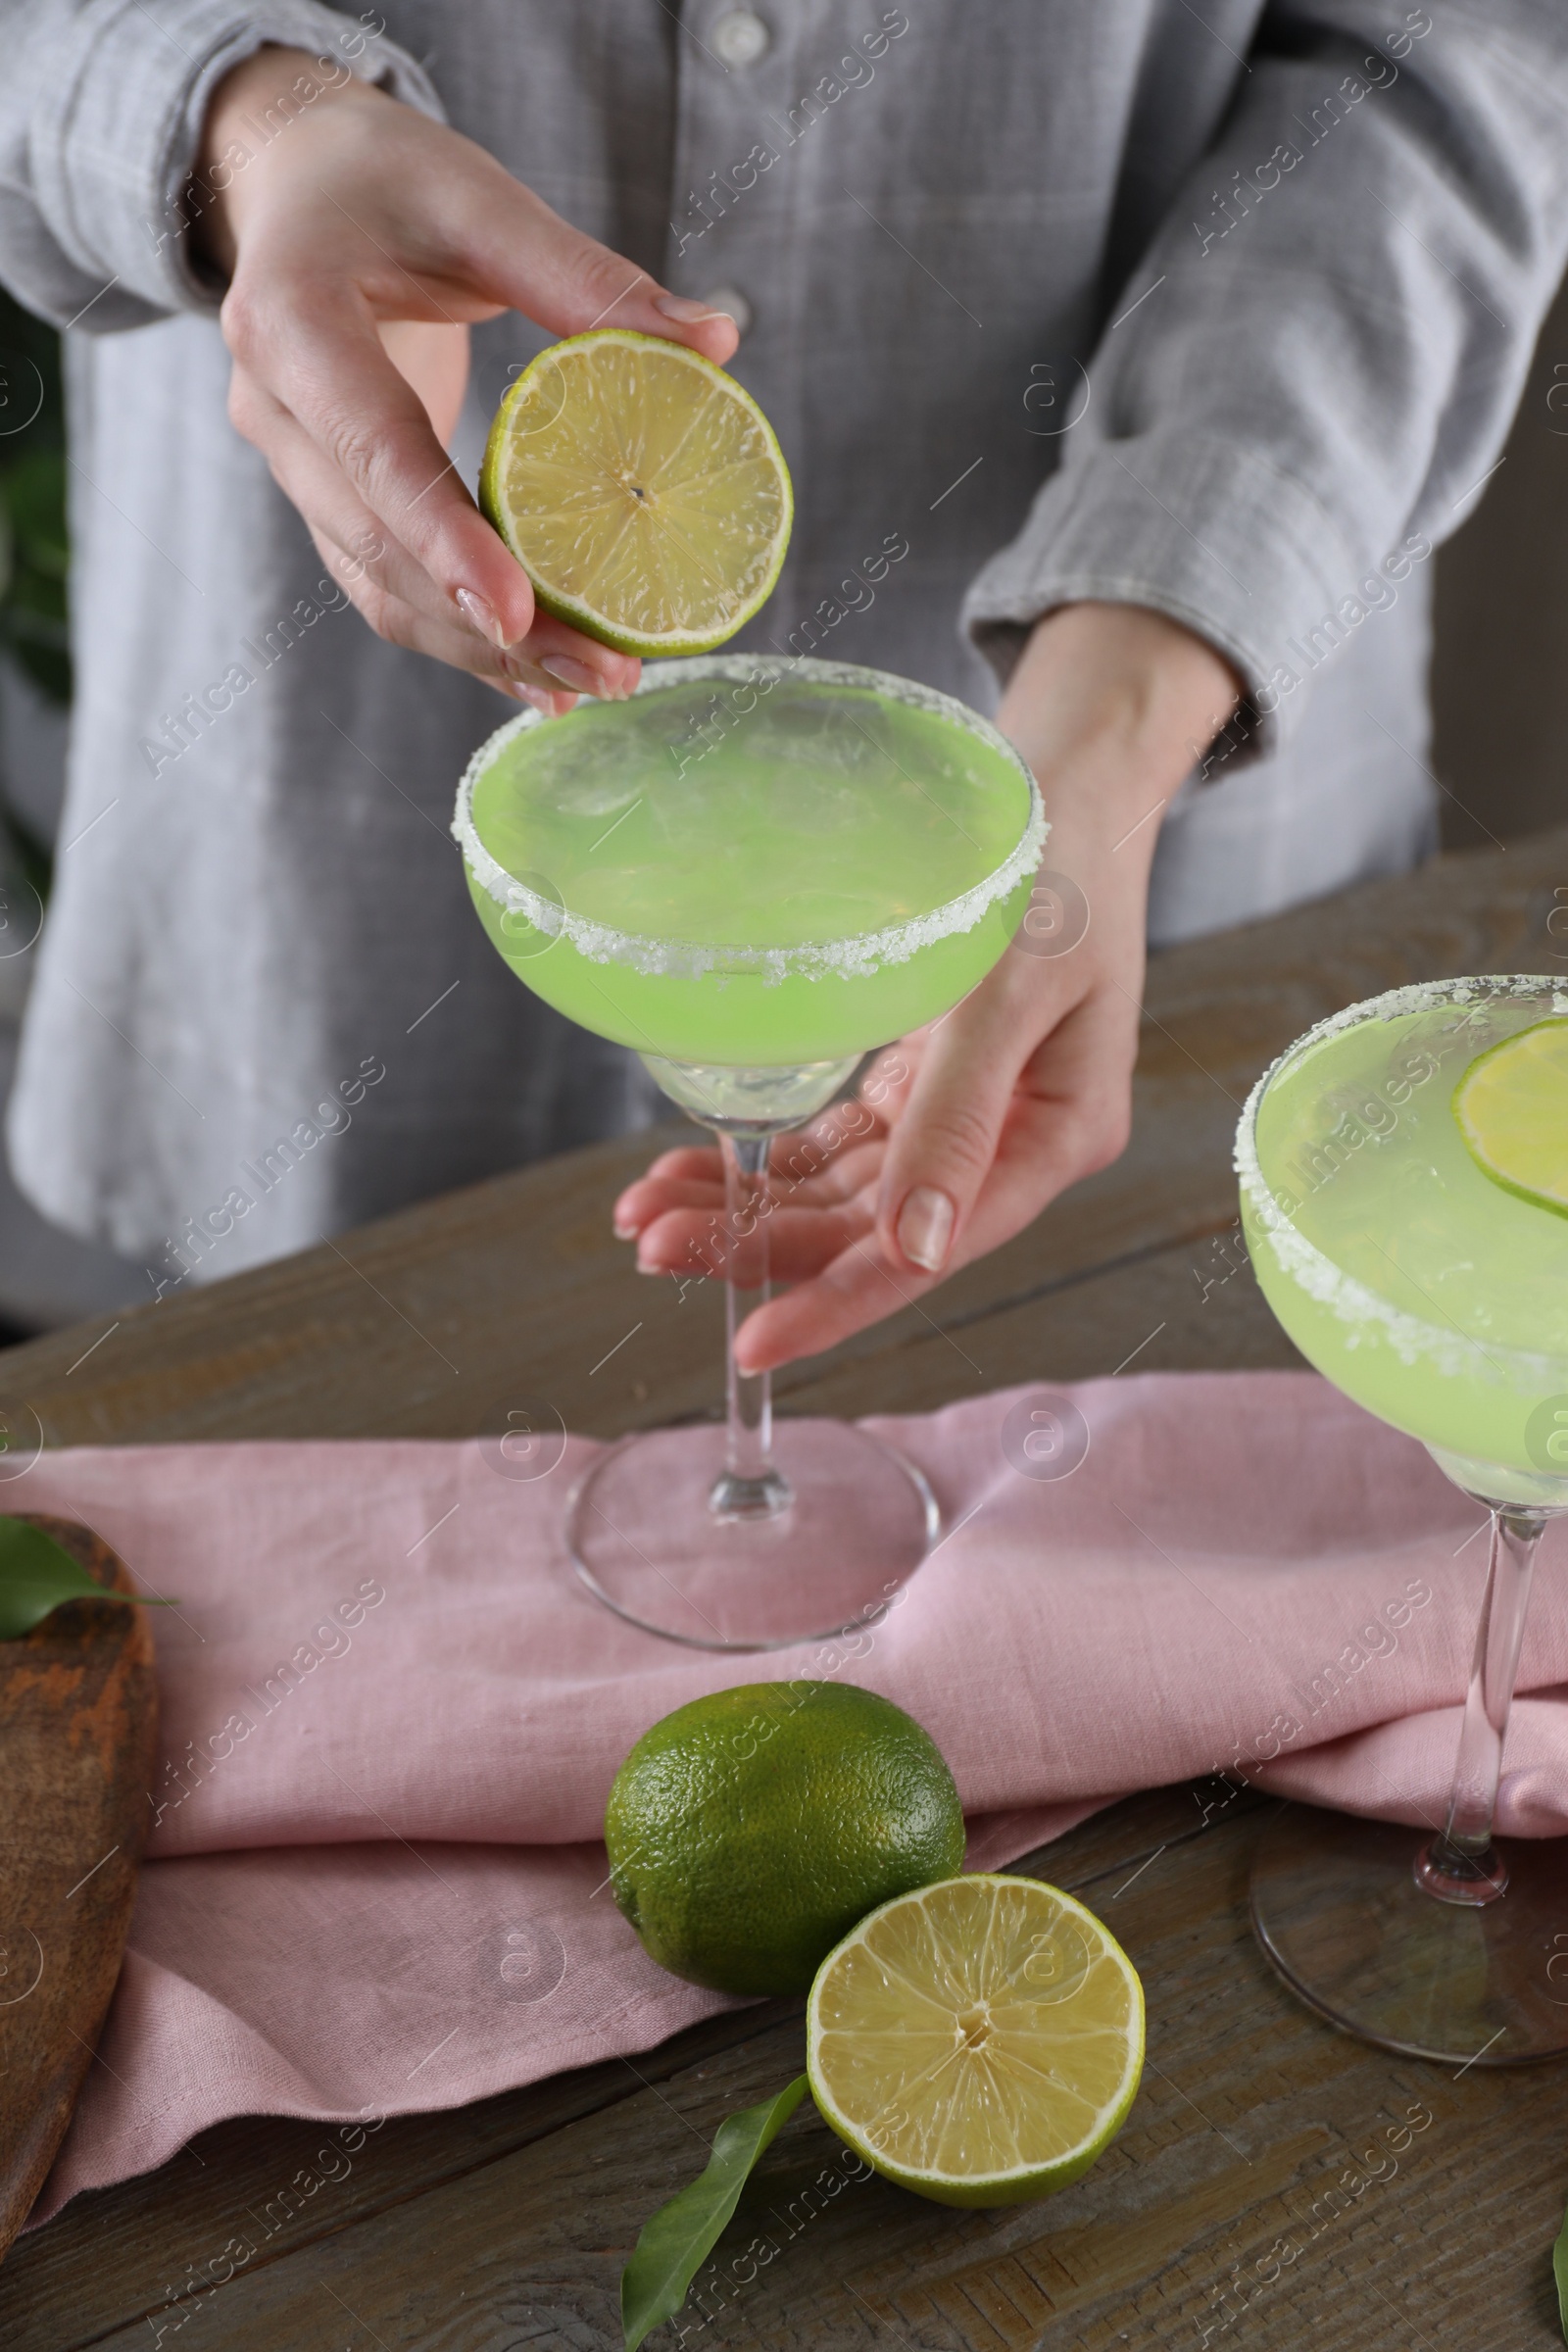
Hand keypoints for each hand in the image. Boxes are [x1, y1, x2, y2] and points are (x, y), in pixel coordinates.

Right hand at [191, 46, 739, 710]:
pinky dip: (464, 634)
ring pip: (380, 589)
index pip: (371, 450)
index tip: (517, 612)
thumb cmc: (384, 179)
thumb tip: (715, 341)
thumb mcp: (478, 197)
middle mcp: (275, 408)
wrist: (292, 181)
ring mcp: (292, 466)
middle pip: (381, 548)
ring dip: (482, 652)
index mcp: (290, 318)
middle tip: (604, 672)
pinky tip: (540, 676)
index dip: (443, 539)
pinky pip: (389, 586)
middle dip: (490, 624)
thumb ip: (584, 275)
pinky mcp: (327, 500)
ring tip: (590, 685)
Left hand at [613, 602, 1241, 1369]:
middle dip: (762, 1247)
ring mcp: (962, 1115)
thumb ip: (961, 1116)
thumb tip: (917, 1251)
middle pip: (872, 1232)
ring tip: (645, 1215)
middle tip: (651, 1248)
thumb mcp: (1009, 983)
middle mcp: (1008, 1144)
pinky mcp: (921, 1078)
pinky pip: (833, 1145)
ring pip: (841, 1194)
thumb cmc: (1056, 862)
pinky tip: (689, 1166)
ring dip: (745, 1208)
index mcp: (1055, 1138)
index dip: (840, 1301)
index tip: (750, 1344)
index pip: (934, 1251)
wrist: (1068, 775)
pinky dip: (761, 1160)